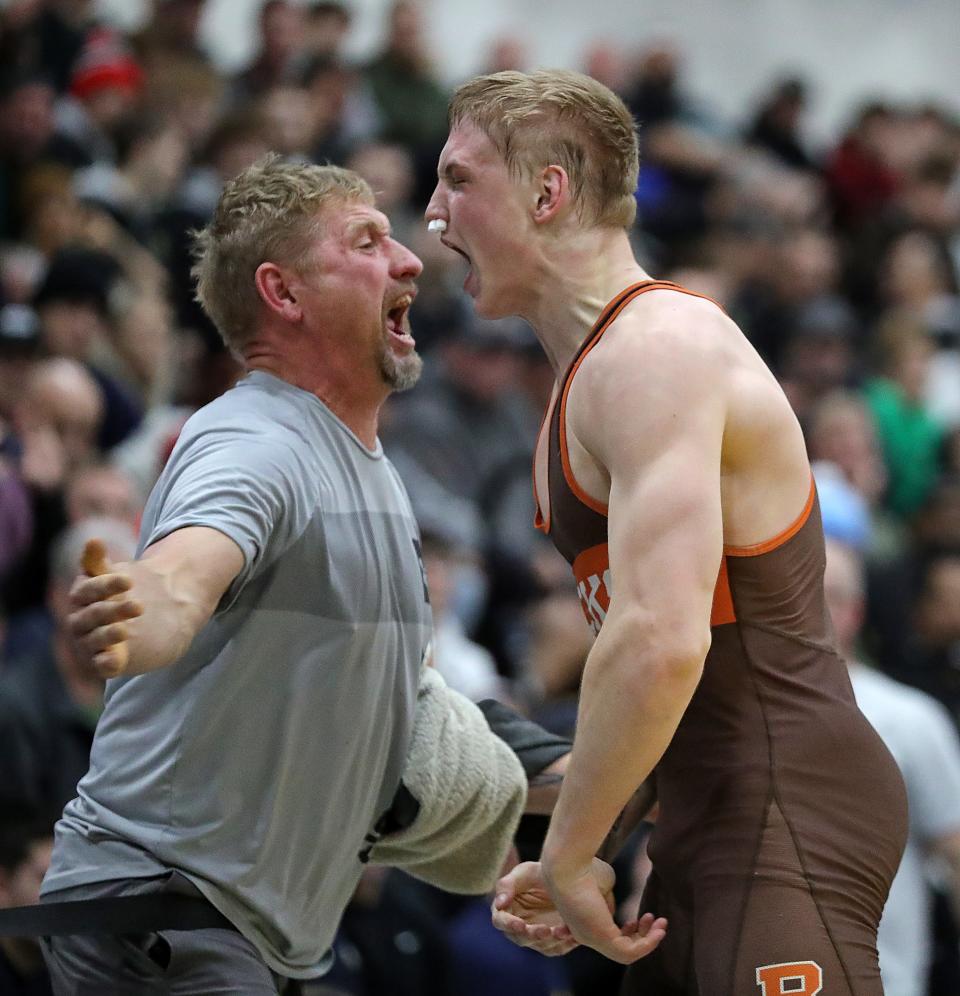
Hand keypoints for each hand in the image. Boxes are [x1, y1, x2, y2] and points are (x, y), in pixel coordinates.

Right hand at [68, 539, 142, 677]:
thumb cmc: (126, 592)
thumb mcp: (114, 575)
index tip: (129, 580)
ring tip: (125, 629)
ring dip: (108, 635)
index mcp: (81, 597)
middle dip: (112, 610)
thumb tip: (93, 539)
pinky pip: (101, 666)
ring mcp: (93, 643)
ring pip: (94, 641)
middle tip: (139, 605)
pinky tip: (116, 660)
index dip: (106, 585)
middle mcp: (81, 622)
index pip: (87, 590)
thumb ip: (98, 562)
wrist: (157, 616)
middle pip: (91, 616)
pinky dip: (106, 663)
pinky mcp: (108, 662)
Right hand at [492, 860, 584, 956]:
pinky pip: (557, 948)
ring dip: (551, 940)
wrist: (562, 878)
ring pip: (541, 945)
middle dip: (533, 935)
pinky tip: (573, 935)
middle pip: (521, 938)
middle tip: (546, 930)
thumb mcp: (523, 873)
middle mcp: (518, 927)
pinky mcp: (552, 941)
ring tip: (563, 930)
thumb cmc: (537, 873)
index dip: (509, 925)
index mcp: (505, 911)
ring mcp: (535, 936)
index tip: (521, 925)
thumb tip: (499, 904)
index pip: (501, 922)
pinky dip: (565, 943)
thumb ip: (507, 885)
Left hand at [541, 856, 666, 963]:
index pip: (608, 938)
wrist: (568, 866)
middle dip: (641, 937)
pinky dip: (648, 944)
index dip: (627, 932)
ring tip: (661, 924)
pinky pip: (630, 952)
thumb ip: (609, 901)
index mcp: (584, 923)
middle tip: (654, 920)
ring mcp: (594, 940)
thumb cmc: (582, 869)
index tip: (637, 918)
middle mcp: (587, 936)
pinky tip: (658, 929)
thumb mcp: (601, 886)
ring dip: (648, 941)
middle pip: (619, 948)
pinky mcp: (603, 939)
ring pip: (626, 953)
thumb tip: (614, 909)